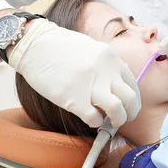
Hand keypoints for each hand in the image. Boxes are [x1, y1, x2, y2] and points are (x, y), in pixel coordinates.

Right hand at [8, 19, 140, 126]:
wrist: (34, 45)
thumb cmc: (60, 47)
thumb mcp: (91, 49)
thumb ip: (105, 67)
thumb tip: (115, 88)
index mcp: (110, 58)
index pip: (132, 84)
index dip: (133, 99)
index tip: (128, 106)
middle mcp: (105, 71)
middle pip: (130, 99)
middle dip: (130, 113)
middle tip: (123, 118)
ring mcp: (90, 85)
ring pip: (118, 111)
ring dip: (117, 120)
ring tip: (110, 122)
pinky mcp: (74, 99)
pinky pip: (94, 118)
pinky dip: (95, 122)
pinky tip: (90, 118)